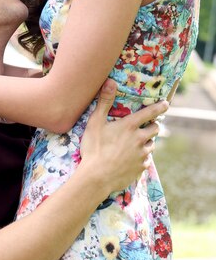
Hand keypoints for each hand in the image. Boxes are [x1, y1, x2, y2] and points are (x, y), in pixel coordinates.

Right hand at [80, 79, 167, 194]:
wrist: (97, 177)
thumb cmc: (94, 148)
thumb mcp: (95, 123)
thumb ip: (104, 102)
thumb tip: (110, 81)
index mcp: (130, 126)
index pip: (150, 113)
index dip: (160, 107)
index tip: (166, 103)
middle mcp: (140, 139)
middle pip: (155, 129)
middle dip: (153, 125)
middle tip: (148, 125)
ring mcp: (142, 154)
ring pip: (151, 145)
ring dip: (147, 142)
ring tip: (136, 144)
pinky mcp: (141, 167)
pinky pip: (146, 160)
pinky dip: (141, 157)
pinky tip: (131, 159)